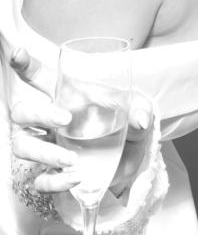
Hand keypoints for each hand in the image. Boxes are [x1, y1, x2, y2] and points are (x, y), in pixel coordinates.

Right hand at [9, 46, 153, 196]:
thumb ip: (140, 110)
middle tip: (65, 120)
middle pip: (23, 113)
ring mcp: (50, 148)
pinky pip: (39, 180)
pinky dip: (54, 181)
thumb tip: (140, 120)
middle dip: (38, 114)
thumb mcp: (138, 110)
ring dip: (44, 153)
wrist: (131, 159)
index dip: (27, 66)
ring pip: (22, 146)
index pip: (41, 78)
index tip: (18, 53)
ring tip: (72, 160)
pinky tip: (75, 179)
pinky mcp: (55, 174)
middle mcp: (52, 121)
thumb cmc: (127, 123)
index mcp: (68, 96)